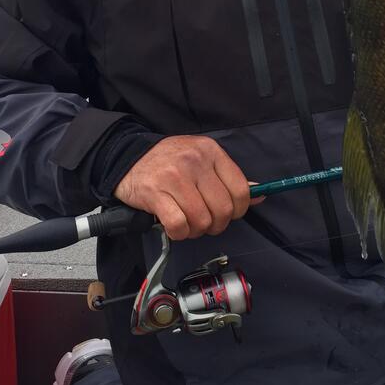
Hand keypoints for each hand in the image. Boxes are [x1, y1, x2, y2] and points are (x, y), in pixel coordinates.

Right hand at [113, 135, 260, 239]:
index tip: (228, 214)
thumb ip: (228, 177)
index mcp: (210, 151)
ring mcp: (174, 177)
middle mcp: (194, 161)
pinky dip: (179, 233)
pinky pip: (179, 225)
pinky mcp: (155, 194)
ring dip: (195, 230)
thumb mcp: (201, 158)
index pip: (240, 190)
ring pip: (201, 221)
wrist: (126, 158)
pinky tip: (174, 226)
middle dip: (216, 225)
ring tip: (187, 222)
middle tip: (205, 222)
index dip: (238, 211)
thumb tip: (259, 194)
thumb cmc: (167, 161)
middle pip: (222, 210)